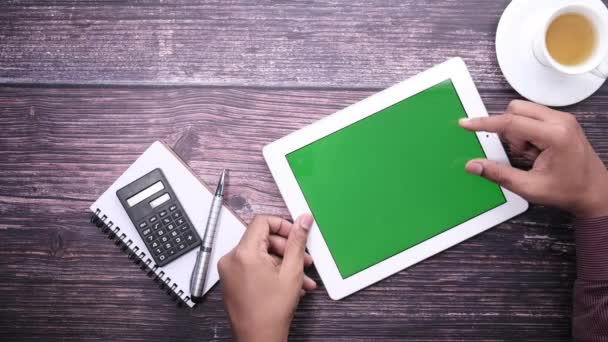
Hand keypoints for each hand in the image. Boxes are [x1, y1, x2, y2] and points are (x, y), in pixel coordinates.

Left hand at [218, 214, 315, 341]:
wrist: (258, 338)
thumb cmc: (271, 312)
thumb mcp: (292, 271)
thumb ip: (297, 242)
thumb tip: (302, 221)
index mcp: (244, 253)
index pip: (262, 222)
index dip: (282, 225)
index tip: (295, 234)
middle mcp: (232, 258)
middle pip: (262, 238)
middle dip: (286, 248)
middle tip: (304, 259)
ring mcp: (229, 270)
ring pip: (260, 254)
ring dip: (282, 262)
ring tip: (300, 276)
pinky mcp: (231, 280)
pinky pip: (252, 265)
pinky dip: (270, 270)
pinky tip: (287, 282)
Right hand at [459, 100, 607, 217]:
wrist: (596, 192)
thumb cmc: (568, 190)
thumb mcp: (529, 187)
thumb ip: (498, 174)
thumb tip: (473, 165)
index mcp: (555, 135)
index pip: (511, 122)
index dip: (485, 123)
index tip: (466, 124)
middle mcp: (561, 121)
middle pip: (516, 110)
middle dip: (508, 130)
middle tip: (520, 154)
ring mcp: (563, 118)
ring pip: (523, 112)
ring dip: (518, 132)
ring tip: (531, 155)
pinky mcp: (562, 121)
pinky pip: (532, 116)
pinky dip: (526, 132)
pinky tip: (537, 151)